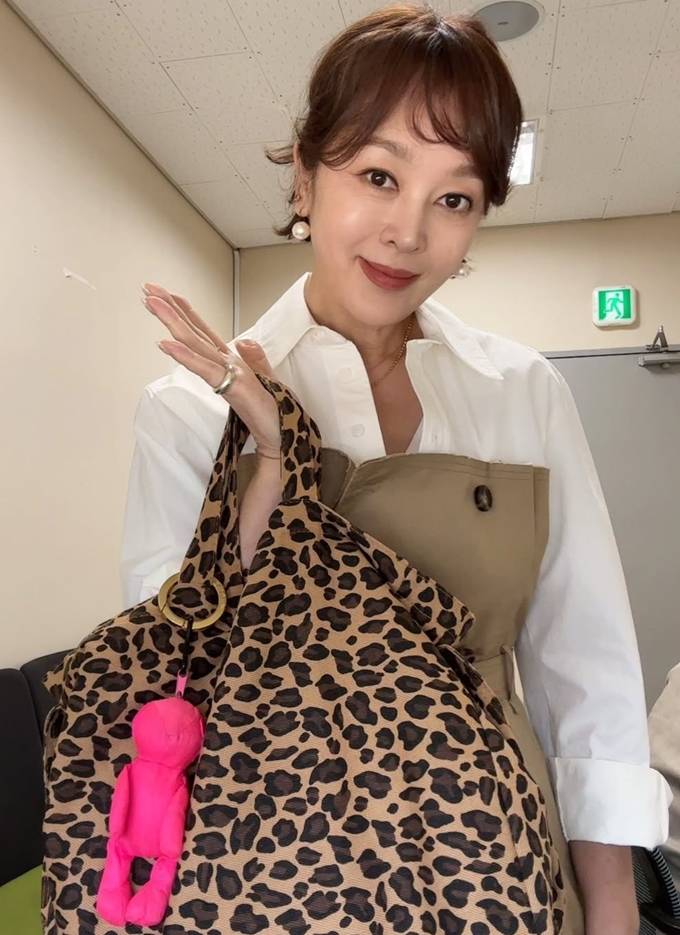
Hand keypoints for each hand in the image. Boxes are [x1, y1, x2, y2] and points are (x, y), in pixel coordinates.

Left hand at [141, 283, 280, 458]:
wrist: (285, 437)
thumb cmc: (274, 412)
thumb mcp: (264, 382)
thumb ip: (255, 360)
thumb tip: (242, 340)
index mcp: (234, 362)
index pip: (205, 333)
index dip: (187, 313)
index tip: (167, 296)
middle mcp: (230, 362)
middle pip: (195, 331)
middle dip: (171, 309)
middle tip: (148, 288)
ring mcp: (232, 372)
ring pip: (196, 343)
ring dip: (172, 321)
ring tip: (151, 302)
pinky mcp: (235, 387)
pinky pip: (204, 369)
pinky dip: (185, 356)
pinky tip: (165, 343)